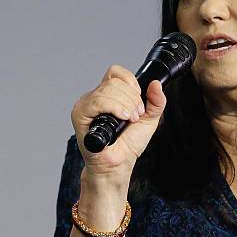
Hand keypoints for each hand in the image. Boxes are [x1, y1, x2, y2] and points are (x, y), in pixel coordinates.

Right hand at [71, 64, 166, 180]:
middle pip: (114, 81)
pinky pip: (97, 101)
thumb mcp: (149, 119)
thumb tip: (156, 84)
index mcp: (108, 94)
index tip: (139, 100)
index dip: (131, 83)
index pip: (116, 72)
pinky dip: (115, 108)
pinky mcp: (80, 115)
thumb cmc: (129, 144)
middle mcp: (95, 97)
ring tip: (130, 119)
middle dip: (132, 98)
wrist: (119, 164)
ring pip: (107, 90)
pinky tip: (123, 118)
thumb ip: (156, 101)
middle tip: (135, 115)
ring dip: (126, 104)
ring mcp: (86, 105)